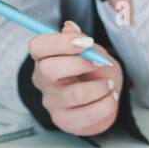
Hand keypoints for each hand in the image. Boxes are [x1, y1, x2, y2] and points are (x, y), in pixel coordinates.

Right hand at [29, 21, 122, 135]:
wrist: (103, 97)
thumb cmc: (93, 71)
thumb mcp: (90, 49)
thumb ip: (80, 39)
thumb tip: (69, 27)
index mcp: (44, 57)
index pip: (38, 46)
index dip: (61, 42)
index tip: (86, 42)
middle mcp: (42, 80)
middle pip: (49, 69)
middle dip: (80, 64)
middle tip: (99, 63)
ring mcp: (51, 102)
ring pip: (74, 94)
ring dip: (100, 87)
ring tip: (110, 84)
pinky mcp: (64, 121)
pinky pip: (87, 115)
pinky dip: (106, 104)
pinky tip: (110, 98)